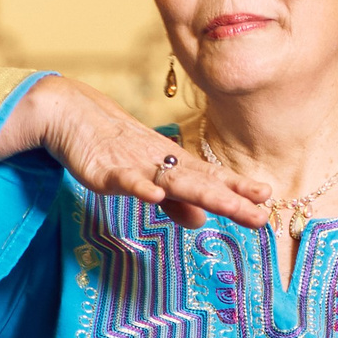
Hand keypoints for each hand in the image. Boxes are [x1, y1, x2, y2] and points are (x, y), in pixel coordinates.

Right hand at [0, 74, 271, 229]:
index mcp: (172, 165)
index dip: (237, 188)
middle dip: (231, 197)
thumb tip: (201, 222)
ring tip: (230, 206)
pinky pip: (127, 180)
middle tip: (261, 213)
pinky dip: (141, 187)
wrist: (72, 116)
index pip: (211, 178)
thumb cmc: (112, 148)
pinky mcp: (107, 170)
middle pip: (201, 182)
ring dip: (203, 193)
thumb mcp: (148, 178)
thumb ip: (173, 202)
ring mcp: (136, 165)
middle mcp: (161, 163)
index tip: (266, 198)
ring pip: (174, 181)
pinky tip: (156, 196)